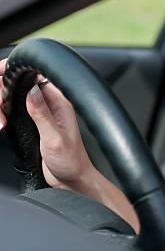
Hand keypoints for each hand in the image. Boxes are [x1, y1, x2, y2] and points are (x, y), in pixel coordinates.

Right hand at [0, 58, 97, 190]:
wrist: (72, 179)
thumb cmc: (71, 161)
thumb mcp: (55, 139)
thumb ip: (42, 115)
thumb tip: (31, 90)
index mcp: (60, 102)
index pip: (37, 75)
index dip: (17, 71)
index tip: (1, 73)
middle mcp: (50, 104)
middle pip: (19, 83)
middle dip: (3, 90)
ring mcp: (39, 113)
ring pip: (13, 96)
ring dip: (0, 104)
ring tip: (1, 121)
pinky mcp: (31, 123)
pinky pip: (12, 110)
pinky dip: (2, 114)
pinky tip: (2, 124)